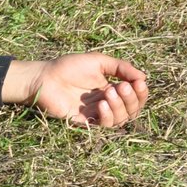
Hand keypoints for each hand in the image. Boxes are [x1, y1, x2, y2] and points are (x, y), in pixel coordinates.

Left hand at [2, 53, 148, 127]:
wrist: (43, 77)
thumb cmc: (67, 67)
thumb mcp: (98, 61)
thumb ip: (121, 67)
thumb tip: (143, 77)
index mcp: (111, 89)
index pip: (135, 97)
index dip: (141, 92)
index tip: (139, 82)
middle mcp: (107, 103)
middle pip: (132, 109)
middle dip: (132, 99)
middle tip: (122, 87)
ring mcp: (96, 113)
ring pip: (121, 119)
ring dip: (120, 107)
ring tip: (109, 93)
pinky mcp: (85, 121)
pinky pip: (104, 125)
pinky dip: (107, 116)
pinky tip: (101, 104)